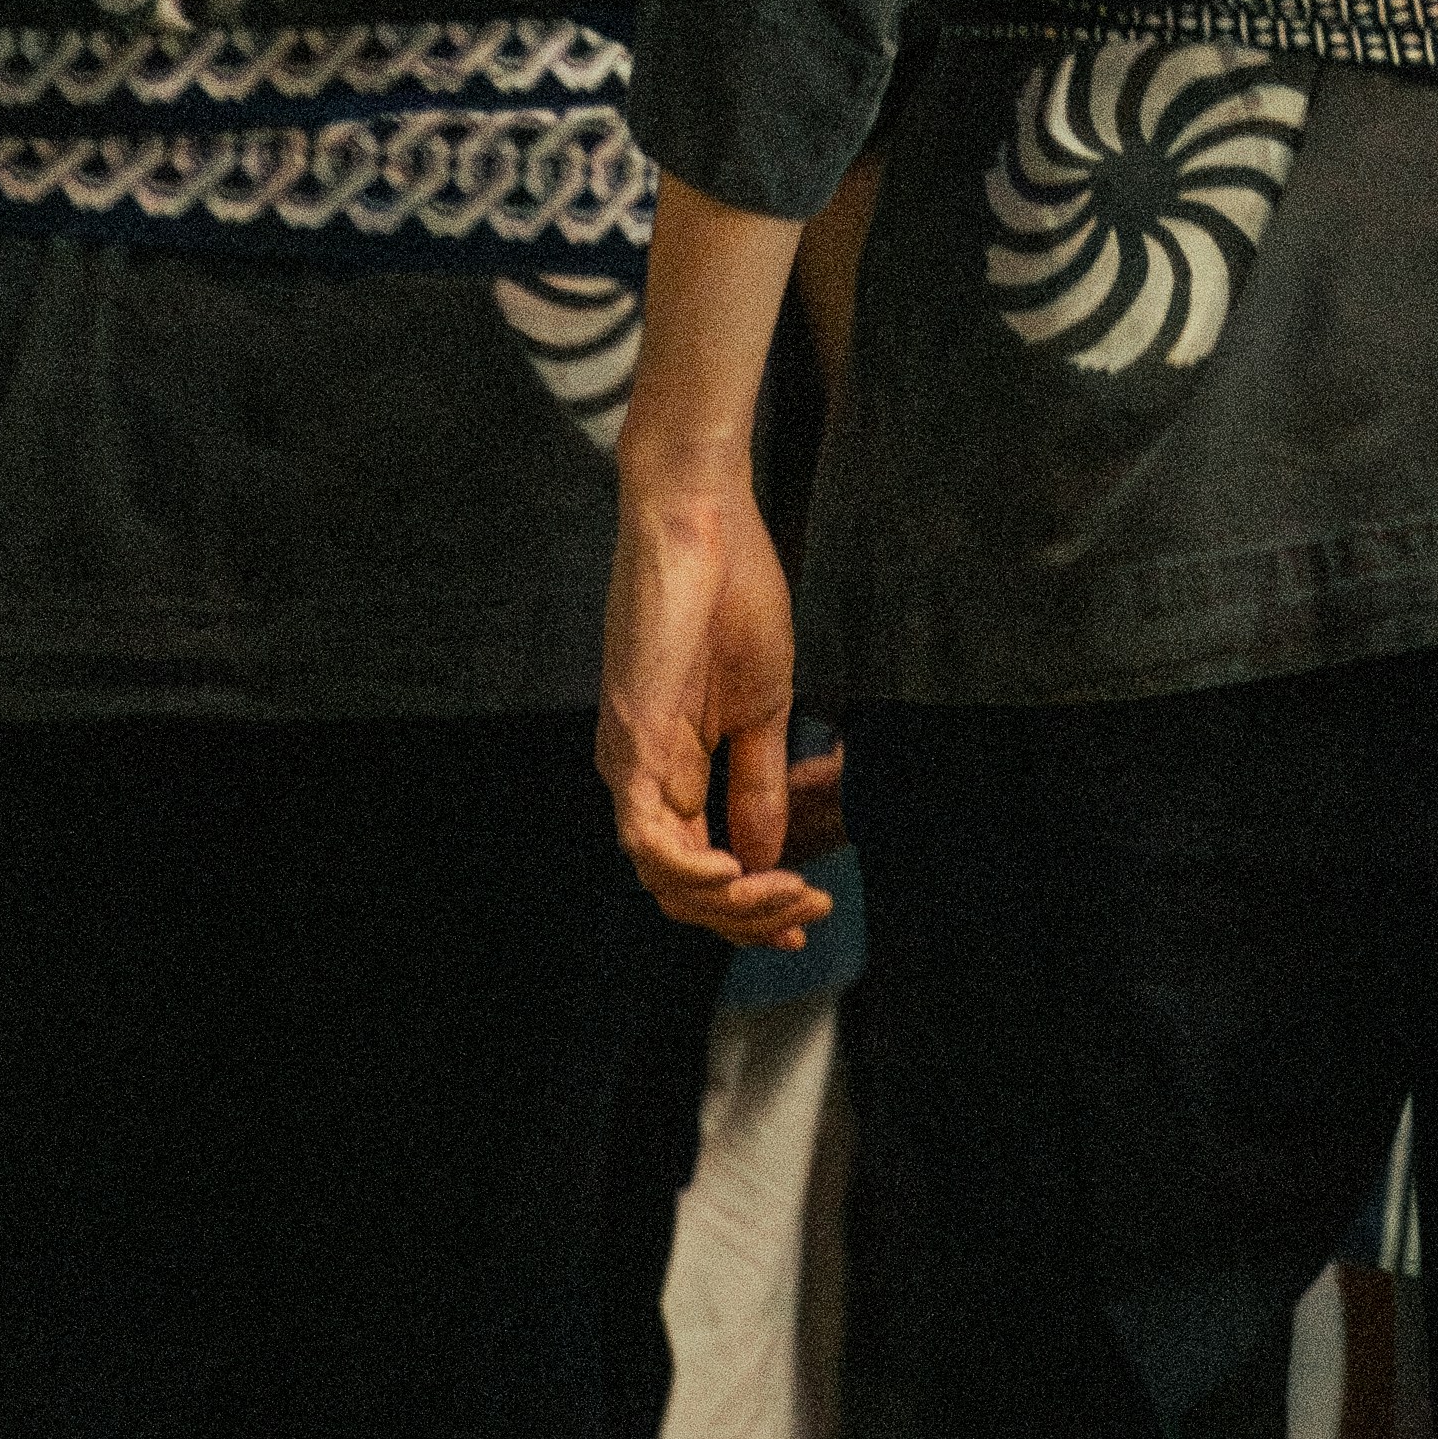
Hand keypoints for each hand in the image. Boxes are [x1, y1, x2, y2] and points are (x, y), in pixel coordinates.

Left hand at [598, 462, 836, 950]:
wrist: (704, 518)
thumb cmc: (733, 596)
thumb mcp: (762, 708)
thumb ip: (757, 784)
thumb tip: (767, 855)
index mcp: (670, 766)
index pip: (697, 867)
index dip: (748, 909)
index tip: (806, 920)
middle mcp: (639, 774)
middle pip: (678, 889)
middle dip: (747, 917)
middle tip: (809, 910)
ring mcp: (628, 760)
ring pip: (663, 877)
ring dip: (731, 902)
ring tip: (791, 891)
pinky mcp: (629, 740)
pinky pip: (648, 838)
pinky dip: (695, 871)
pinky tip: (744, 872)